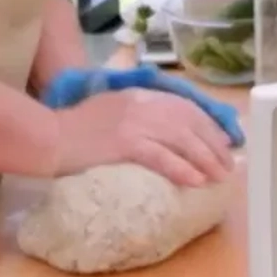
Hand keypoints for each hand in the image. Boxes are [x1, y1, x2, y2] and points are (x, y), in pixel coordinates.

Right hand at [50, 88, 237, 188]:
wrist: (49, 137)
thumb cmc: (76, 128)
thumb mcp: (111, 109)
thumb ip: (136, 112)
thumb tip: (164, 131)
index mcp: (139, 95)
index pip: (184, 106)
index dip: (208, 124)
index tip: (222, 142)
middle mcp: (141, 104)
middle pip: (189, 122)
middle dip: (213, 144)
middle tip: (227, 165)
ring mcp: (134, 122)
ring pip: (181, 139)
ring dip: (205, 159)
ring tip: (219, 177)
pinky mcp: (125, 143)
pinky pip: (161, 157)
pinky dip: (181, 169)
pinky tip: (195, 181)